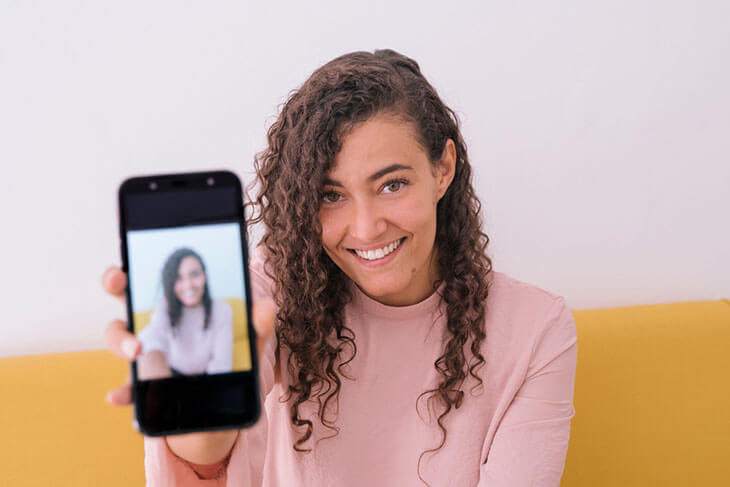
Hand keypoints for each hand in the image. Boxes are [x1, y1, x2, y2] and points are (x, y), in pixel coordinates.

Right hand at [102, 266, 277, 402]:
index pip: (154, 280)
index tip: (127, 267)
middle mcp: (156, 327)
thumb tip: (265, 306)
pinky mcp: (144, 387)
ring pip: (120, 338)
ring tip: (137, 352)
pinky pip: (127, 388)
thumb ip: (258, 326)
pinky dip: (122, 392)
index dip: (134, 269)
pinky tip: (119, 397)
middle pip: (127, 298)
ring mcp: (146, 356)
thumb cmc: (232, 369)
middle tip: (119, 283)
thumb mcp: (249, 346)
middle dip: (115, 283)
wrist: (223, 413)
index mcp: (179, 309)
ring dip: (122, 340)